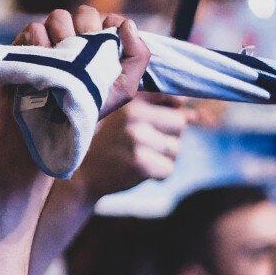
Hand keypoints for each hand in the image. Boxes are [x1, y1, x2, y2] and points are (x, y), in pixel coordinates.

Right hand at [16, 6, 150, 113]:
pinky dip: (40, 42)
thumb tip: (126, 24)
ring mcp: (50, 37)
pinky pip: (35, 28)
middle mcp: (75, 36)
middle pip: (85, 12)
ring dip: (62, 36)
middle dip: (86, 31)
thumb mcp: (123, 89)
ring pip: (58, 16)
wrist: (49, 124)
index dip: (108, 30)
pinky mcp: (27, 43)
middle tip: (83, 57)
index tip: (105, 49)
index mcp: (100, 43)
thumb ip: (138, 56)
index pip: (108, 19)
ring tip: (62, 61)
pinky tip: (44, 61)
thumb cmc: (87, 107)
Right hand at [71, 94, 187, 200]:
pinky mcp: (140, 163)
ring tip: (137, 156)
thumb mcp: (125, 117)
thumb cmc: (107, 143)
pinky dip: (157, 174)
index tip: (156, 123)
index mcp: (131, 99)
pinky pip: (168, 169)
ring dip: (162, 157)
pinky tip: (137, 170)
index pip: (174, 99)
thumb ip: (158, 110)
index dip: (172, 112)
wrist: (80, 175)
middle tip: (142, 144)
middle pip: (179, 124)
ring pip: (175, 148)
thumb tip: (194, 116)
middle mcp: (134, 115)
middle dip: (168, 136)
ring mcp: (137, 139)